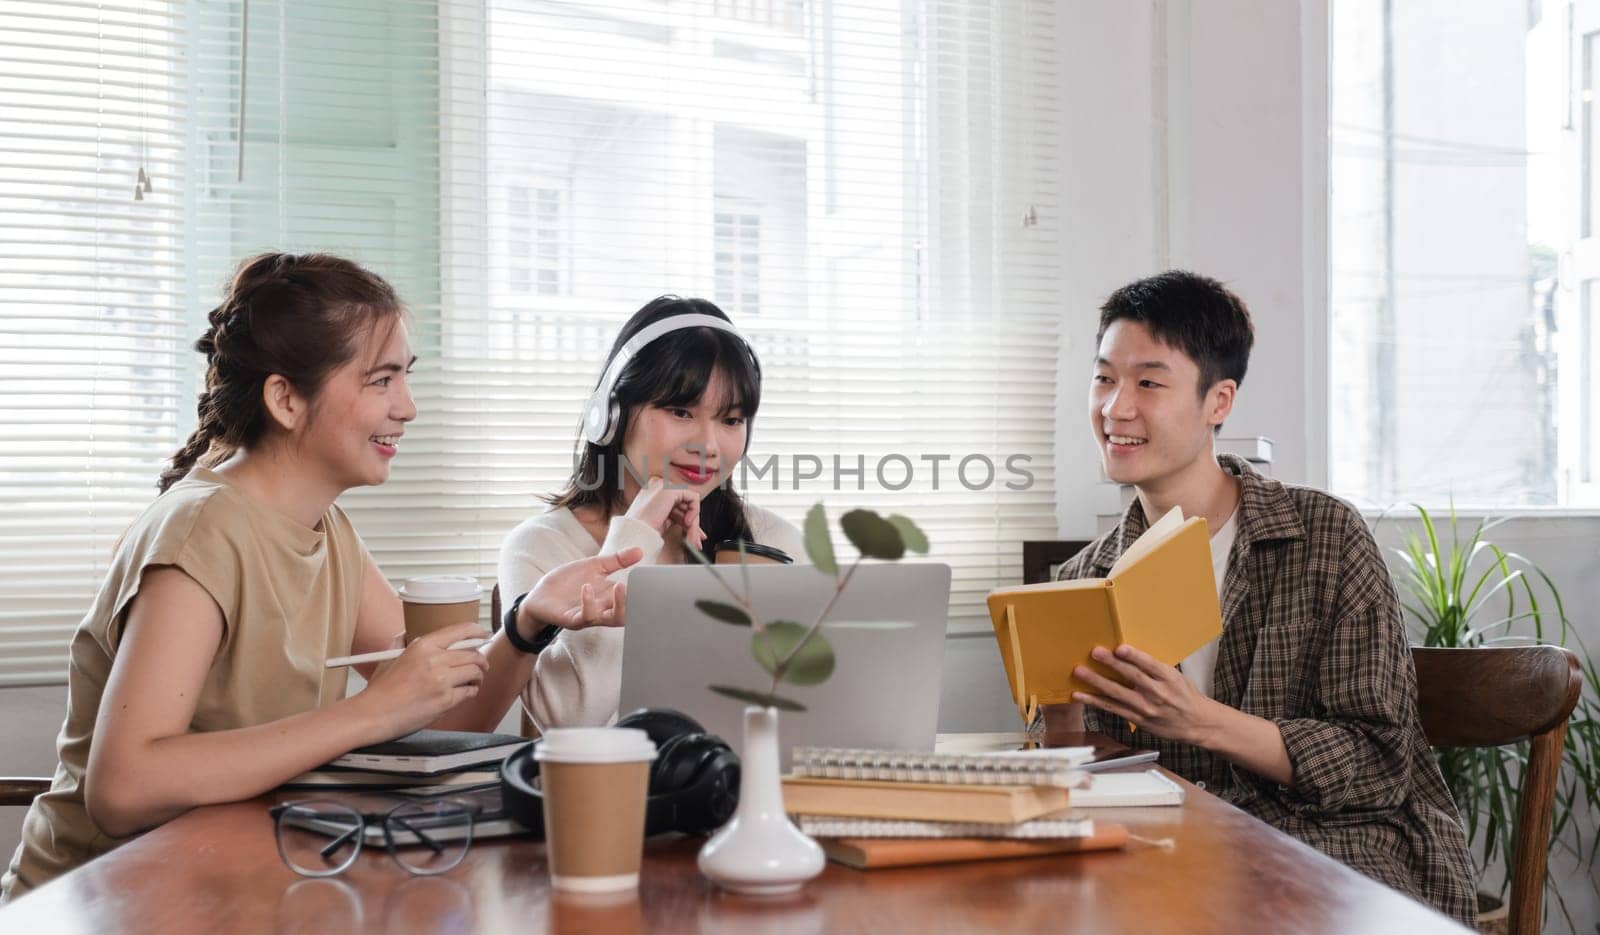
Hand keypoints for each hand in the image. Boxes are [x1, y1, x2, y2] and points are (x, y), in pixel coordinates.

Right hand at [359, 621, 489, 735]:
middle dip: (480, 660)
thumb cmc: (380, 690)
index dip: (477, 631)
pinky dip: (471, 692)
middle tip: (480, 665)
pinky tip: (464, 693)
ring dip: (478, 677)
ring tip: (473, 680)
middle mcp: (435, 660)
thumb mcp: (389, 657)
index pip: (460, 631)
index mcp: (422, 646)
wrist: (372, 715)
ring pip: (476, 672)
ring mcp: (442, 681)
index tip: (483, 635)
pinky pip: (470, 692)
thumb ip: (402, 642)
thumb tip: (408, 633)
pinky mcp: (445, 701)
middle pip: (473, 654)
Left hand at [516, 547, 644, 634]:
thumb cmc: (568, 582)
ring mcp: (589, 616)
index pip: (633, 600)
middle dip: (635, 603)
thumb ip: (617, 560)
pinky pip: (585, 616)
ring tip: (620, 586)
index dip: (645, 594)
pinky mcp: (572, 619)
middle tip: (641, 588)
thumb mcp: (594, 566)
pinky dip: (588, 603)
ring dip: (618, 604)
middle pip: (627, 614)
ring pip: (610, 619)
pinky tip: (588, 588)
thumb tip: (640, 550)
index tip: (652, 580)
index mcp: (611, 597)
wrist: (540, 595)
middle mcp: (604, 609)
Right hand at [625, 477, 705, 549]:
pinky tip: (687, 523)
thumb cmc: (643, 531)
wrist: (636, 534)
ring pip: (690, 502)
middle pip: (684, 503)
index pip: (677, 503)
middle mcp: (658, 485)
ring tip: (691, 538)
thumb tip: (693, 523)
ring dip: (694, 523)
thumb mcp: (663, 521)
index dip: (688, 519)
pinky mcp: (670, 489)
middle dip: (693, 524)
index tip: (694, 534)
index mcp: (653, 491)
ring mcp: (663, 484)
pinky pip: (693, 498)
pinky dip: (695, 512)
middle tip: (695, 540)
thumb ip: (676, 516)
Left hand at [1071, 644, 1221, 746]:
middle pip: (1132, 676)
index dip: (1134, 656)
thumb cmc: (1184, 695)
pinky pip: (1113, 709)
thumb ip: (1153, 668)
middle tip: (1094, 652)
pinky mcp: (1137, 719)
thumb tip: (1126, 653)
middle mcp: (1158, 693)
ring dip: (1096, 682)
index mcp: (1169, 678)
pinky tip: (1080, 695)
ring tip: (1079, 672)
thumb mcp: (1175, 677)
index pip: (1150, 664)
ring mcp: (1146, 708)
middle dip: (1112, 664)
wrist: (1197, 723)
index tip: (1120, 648)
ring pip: (1118, 693)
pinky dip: (1095, 701)